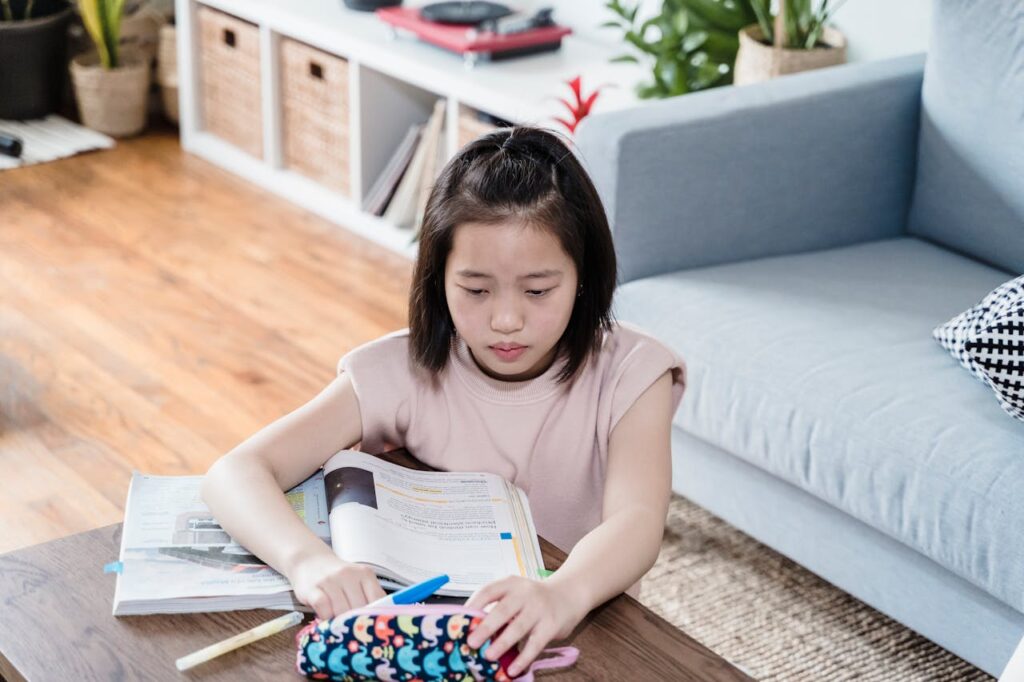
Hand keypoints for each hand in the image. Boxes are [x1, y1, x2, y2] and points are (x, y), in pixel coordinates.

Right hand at [287, 550, 386, 619]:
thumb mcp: (358, 581)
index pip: (378, 599)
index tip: (373, 627)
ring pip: (341, 610)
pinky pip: (324, 608)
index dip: (376, 616)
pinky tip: (326, 617)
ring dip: (340, 621)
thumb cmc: (338, 577)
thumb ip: (369, 597)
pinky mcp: (313, 588)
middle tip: (353, 629)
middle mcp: (348, 574)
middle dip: (356, 621)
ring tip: (339, 623)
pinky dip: (326, 617)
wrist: (310, 561)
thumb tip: (380, 620)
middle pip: (359, 607)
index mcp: (364, 573)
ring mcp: (330, 580)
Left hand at [464, 576, 585, 677]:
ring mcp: (539, 609)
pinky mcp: (550, 625)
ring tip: (488, 656)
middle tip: (471, 642)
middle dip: (485, 627)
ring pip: (518, 628)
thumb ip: (498, 607)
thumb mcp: (516, 594)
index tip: (460, 620)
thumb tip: (472, 631)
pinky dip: (523, 658)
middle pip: (502, 610)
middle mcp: (524, 593)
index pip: (488, 591)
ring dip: (502, 643)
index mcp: (510, 584)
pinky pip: (535, 644)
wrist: (568, 594)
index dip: (473, 605)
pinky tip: (513, 669)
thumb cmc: (534, 598)